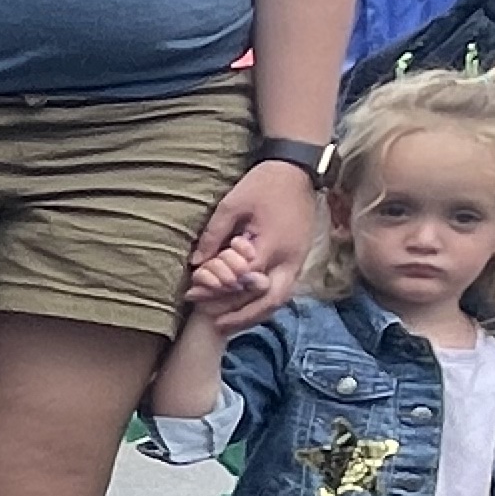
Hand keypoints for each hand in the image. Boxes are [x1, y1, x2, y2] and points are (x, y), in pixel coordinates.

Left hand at [186, 159, 326, 332]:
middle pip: (269, 301)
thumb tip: (196, 263)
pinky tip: (246, 304)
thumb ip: (214, 235)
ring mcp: (299, 260)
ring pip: (279, 299)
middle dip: (243, 317)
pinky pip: (283, 288)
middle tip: (216, 325)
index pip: (243, 282)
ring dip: (255, 312)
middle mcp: (291, 259)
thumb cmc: (264, 184)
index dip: (218, 292)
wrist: (297, 170)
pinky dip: (264, 300)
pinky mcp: (299, 258)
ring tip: (228, 322)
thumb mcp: (232, 204)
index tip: (195, 296)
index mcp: (272, 246)